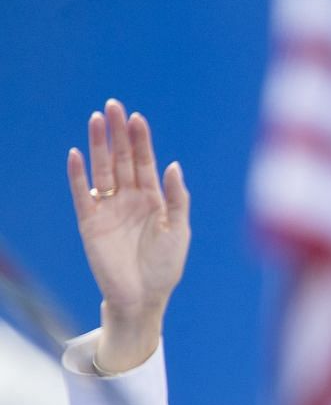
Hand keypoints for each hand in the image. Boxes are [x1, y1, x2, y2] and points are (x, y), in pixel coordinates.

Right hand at [66, 100, 189, 373]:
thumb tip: (174, 166)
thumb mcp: (179, 231)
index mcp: (153, 200)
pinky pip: (82, 194)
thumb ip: (178, 199)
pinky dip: (78, 176)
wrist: (144, 298)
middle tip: (112, 106)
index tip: (136, 118)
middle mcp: (129, 199)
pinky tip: (77, 155)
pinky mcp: (90, 222)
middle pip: (121, 159)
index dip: (140, 141)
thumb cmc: (166, 267)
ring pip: (102, 170)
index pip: (145, 163)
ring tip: (96, 120)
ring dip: (98, 146)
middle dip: (117, 134)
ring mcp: (108, 209)